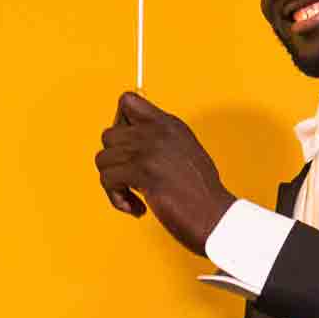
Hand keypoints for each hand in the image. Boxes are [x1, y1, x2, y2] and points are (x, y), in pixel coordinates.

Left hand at [95, 91, 237, 254]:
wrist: (215, 216)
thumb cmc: (201, 193)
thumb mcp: (184, 151)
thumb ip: (158, 140)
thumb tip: (127, 141)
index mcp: (169, 124)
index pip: (128, 101)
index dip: (119, 124)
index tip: (128, 149)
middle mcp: (158, 132)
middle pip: (108, 134)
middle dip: (113, 162)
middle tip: (129, 180)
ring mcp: (150, 150)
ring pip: (103, 159)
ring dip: (113, 184)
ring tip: (133, 197)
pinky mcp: (143, 172)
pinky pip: (107, 180)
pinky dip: (117, 199)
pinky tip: (136, 207)